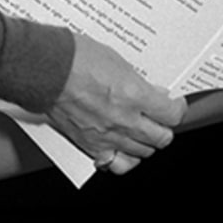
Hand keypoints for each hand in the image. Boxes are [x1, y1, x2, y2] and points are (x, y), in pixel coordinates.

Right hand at [44, 33, 184, 175]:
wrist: (45, 69)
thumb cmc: (75, 58)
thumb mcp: (117, 61)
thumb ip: (138, 82)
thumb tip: (154, 94)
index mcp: (134, 95)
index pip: (171, 114)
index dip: (177, 109)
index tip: (174, 104)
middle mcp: (124, 120)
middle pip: (161, 138)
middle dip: (164, 127)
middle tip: (160, 118)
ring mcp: (108, 137)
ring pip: (142, 153)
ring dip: (145, 142)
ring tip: (142, 131)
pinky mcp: (90, 146)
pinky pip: (115, 164)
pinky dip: (122, 158)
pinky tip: (122, 148)